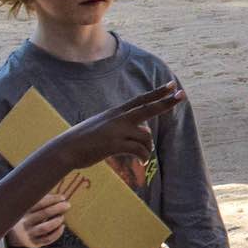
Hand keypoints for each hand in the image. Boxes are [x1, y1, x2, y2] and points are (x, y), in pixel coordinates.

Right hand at [9, 191, 70, 247]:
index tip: (63, 197)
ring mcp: (28, 234)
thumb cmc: (29, 217)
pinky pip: (48, 239)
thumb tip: (61, 198)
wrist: (15, 236)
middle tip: (67, 205)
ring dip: (56, 221)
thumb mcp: (31, 209)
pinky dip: (57, 233)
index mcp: (23, 211)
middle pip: (43, 214)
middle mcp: (24, 223)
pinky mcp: (33, 243)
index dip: (52, 200)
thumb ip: (44, 201)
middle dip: (57, 208)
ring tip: (62, 217)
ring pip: (45, 228)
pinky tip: (62, 226)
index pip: (39, 203)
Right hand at [51, 82, 181, 169]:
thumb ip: (127, 127)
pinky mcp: (114, 145)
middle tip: (183, 95)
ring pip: (145, 136)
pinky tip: (141, 162)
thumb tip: (147, 131)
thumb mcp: (106, 128)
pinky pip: (139, 150)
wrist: (64, 150)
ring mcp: (116, 131)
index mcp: (116, 113)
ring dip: (147, 148)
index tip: (172, 85)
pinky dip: (143, 156)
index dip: (157, 93)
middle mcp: (118, 118)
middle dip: (166, 103)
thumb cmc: (85, 140)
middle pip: (147, 108)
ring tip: (143, 157)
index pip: (141, 100)